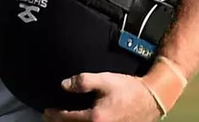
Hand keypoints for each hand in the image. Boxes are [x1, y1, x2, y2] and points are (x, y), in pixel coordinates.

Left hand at [43, 73, 161, 121]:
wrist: (151, 99)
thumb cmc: (128, 89)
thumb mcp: (105, 80)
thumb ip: (83, 82)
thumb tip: (63, 85)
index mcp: (96, 118)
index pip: (69, 119)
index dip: (56, 115)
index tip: (47, 111)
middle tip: (50, 118)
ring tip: (64, 120)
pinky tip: (83, 120)